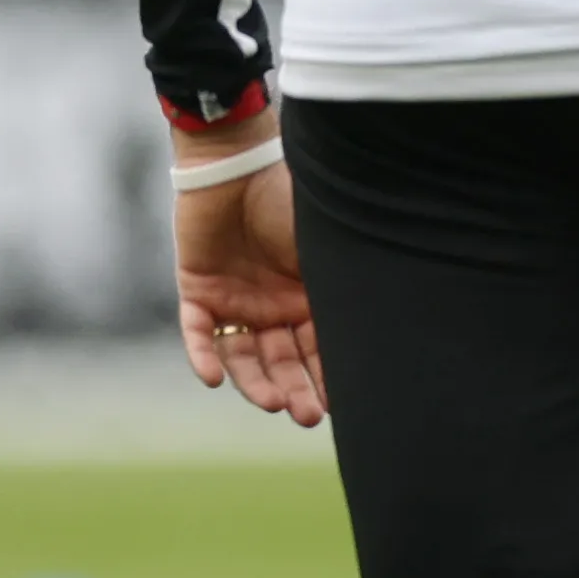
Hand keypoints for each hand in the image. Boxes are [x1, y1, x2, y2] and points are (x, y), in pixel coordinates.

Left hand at [171, 115, 323, 425]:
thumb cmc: (293, 197)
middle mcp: (273, 304)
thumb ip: (338, 285)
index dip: (329, 377)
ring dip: (256, 381)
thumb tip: (380, 329)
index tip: (341, 406)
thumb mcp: (325, 249)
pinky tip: (214, 380)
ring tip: (271, 402)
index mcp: (309, 295)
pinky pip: (198, 333)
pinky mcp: (197, 289)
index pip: (319, 348)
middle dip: (296, 389)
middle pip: (283, 360)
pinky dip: (205, 356)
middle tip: (306, 415)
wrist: (238, 162)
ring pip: (244, 355)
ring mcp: (235, 300)